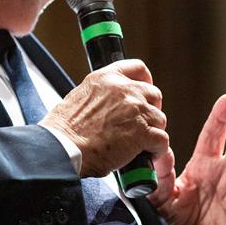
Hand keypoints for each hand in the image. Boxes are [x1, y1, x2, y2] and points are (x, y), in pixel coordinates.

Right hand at [40, 59, 169, 177]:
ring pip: (159, 119)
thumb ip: (100, 96)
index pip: (137, 68)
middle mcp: (124, 90)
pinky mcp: (142, 132)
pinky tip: (147, 155)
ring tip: (140, 144)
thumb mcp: (79, 97)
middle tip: (141, 124)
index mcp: (106, 79)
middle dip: (150, 110)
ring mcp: (135, 110)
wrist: (64, 148)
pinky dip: (157, 150)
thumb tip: (108, 106)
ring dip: (152, 132)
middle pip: (154, 94)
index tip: (145, 92)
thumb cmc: (65, 130)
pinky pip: (162, 140)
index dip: (146, 81)